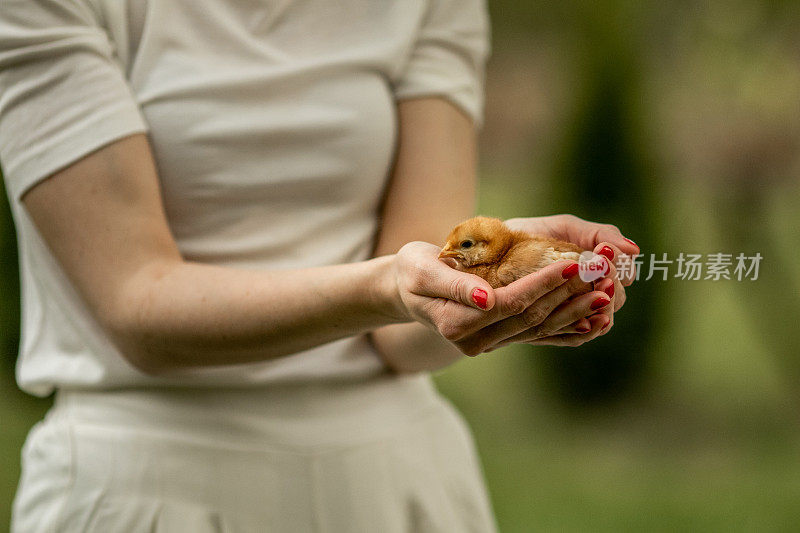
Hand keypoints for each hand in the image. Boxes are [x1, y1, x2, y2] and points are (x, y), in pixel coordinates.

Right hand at [387, 241, 611, 355]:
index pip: (511, 303)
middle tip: (603, 275)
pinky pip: (539, 336)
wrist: (406, 291)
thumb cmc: (412, 272)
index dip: (544, 284)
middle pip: (532, 319)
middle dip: (569, 296)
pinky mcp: (500, 340)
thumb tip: (487, 299)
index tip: (574, 264)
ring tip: (607, 292)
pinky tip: (594, 315)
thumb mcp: (422, 269)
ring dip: (576, 311)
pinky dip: (568, 325)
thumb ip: (454, 284)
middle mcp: (475, 342)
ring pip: (541, 329)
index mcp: (457, 324)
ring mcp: (489, 345)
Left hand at [504, 214, 639, 341]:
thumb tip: (635, 249)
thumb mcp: (565, 227)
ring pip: (598, 321)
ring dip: (600, 310)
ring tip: (596, 297)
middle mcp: (588, 294)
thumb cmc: (530, 235)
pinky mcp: (550, 329)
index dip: (617, 267)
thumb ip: (600, 233)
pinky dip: (583, 331)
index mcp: (596, 270)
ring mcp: (571, 313)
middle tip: (601, 278)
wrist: (488, 251)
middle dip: (610, 289)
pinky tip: (585, 323)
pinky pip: (573, 337)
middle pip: (614, 300)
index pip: (622, 275)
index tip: (603, 253)